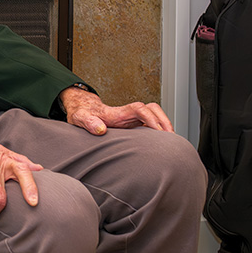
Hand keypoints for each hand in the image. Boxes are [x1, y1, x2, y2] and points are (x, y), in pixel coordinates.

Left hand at [59, 86, 173, 134]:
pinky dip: (159, 131)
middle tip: (171, 137)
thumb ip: (88, 123)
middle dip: (164, 120)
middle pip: (153, 109)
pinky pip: (151, 124)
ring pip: (155, 115)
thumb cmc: (81, 113)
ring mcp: (132, 118)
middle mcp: (128, 113)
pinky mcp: (133, 125)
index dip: (150, 118)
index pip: (139, 109)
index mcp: (118, 112)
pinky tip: (162, 144)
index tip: (156, 130)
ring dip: (164, 125)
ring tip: (171, 142)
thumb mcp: (79, 118)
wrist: (82, 110)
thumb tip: (100, 130)